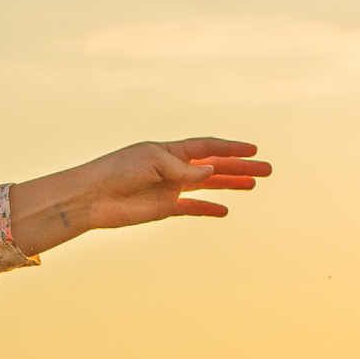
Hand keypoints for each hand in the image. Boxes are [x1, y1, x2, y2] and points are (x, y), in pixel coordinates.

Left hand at [9, 138, 270, 256]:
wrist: (92, 197)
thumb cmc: (117, 172)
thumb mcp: (152, 163)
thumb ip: (182, 169)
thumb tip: (212, 172)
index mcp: (170, 151)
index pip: (208, 147)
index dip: (231, 149)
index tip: (253, 150)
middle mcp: (173, 168)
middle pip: (214, 166)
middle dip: (240, 168)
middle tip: (267, 170)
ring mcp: (170, 188)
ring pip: (208, 185)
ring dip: (230, 185)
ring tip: (254, 185)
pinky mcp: (164, 208)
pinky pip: (192, 207)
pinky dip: (208, 208)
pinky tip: (225, 210)